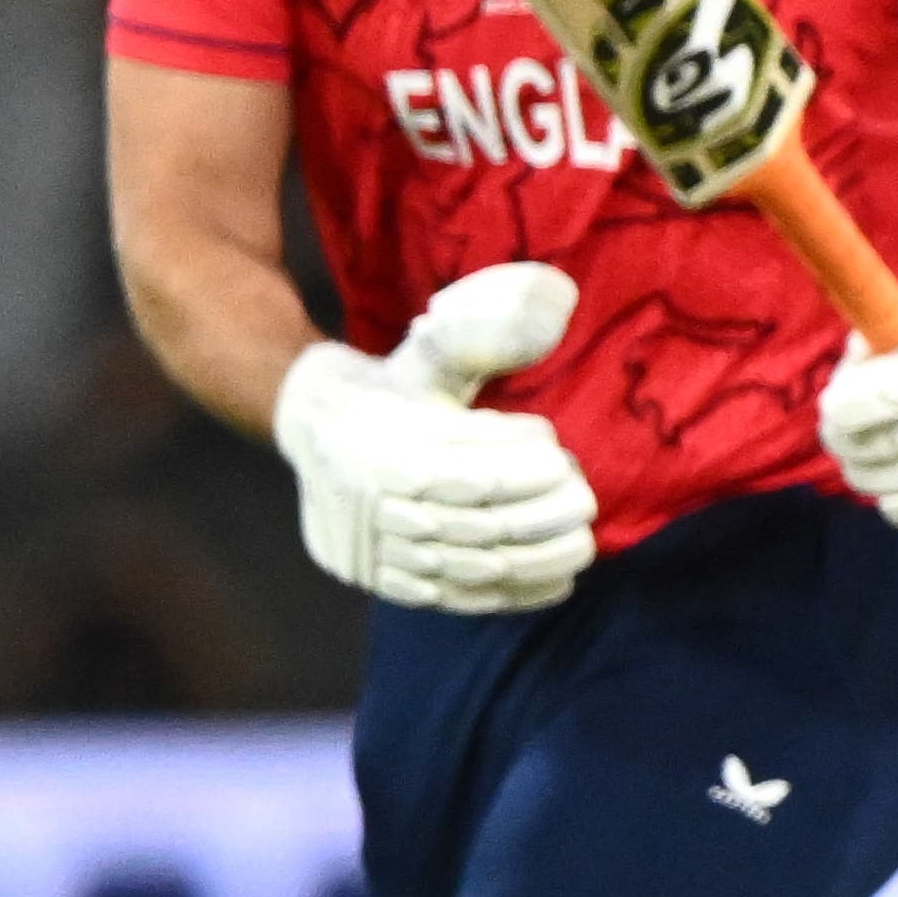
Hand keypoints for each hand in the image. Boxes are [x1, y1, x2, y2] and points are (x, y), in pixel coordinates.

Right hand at [273, 262, 596, 611]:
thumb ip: (483, 334)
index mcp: (379, 444)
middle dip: (539, 516)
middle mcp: (370, 502)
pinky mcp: (382, 580)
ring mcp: (373, 548)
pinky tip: (556, 583)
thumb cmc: (391, 385)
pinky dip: (511, 595)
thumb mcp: (429, 349)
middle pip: (472, 523)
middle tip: (586, 502)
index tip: (563, 455)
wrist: (312, 423)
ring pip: (467, 566)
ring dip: (536, 559)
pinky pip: (454, 598)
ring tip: (581, 544)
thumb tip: (554, 297)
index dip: (521, 469)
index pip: (465, 471)